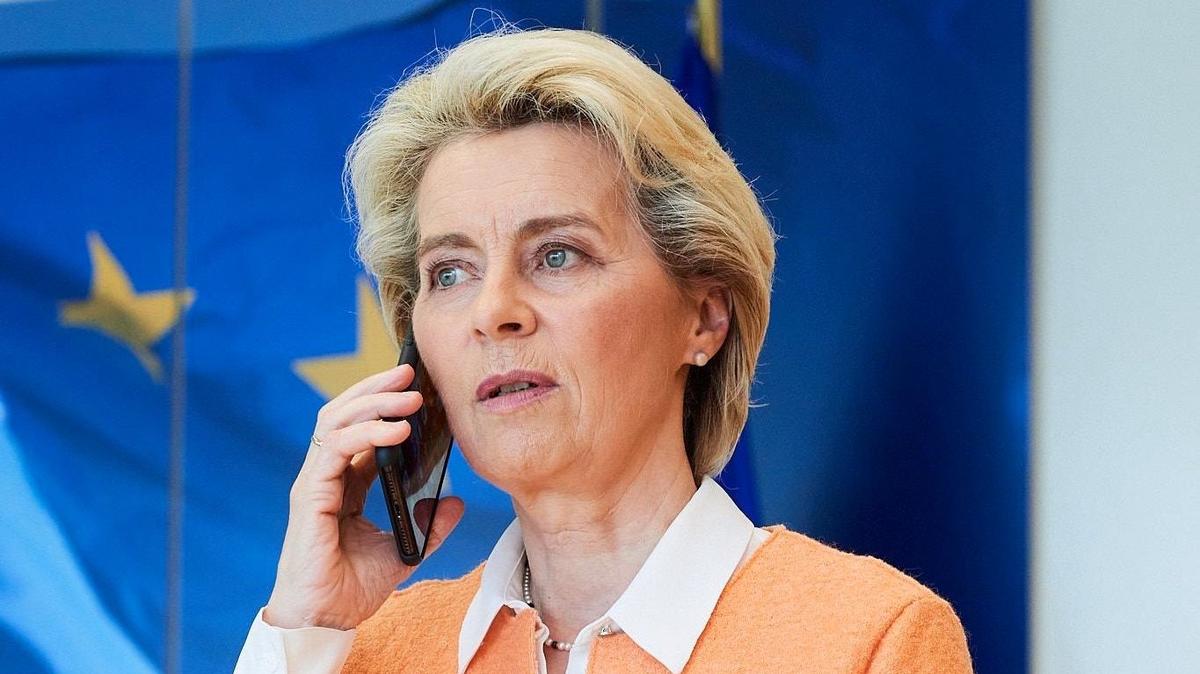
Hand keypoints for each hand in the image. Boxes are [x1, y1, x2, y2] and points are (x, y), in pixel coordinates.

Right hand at [263, 363, 464, 629]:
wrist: (327, 618)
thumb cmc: (352, 586)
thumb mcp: (406, 550)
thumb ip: (430, 524)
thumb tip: (456, 500)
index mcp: (346, 483)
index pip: (360, 428)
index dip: (386, 404)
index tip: (420, 389)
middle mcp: (328, 475)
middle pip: (345, 413)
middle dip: (378, 389)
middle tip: (412, 373)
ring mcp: (316, 482)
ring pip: (336, 421)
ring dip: (374, 402)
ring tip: (411, 398)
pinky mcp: (311, 494)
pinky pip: (336, 448)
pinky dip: (367, 434)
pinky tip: (397, 432)